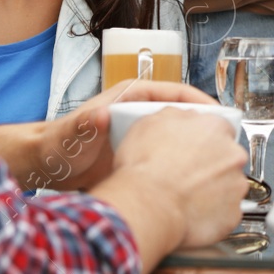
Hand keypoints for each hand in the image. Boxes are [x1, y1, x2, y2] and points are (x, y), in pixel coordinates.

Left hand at [25, 80, 216, 191]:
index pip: (175, 92)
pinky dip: (181, 165)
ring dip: (195, 147)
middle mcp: (140, 112)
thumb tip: (99, 116)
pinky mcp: (141, 155)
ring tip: (215, 162)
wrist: (49, 168)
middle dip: (205, 126)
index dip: (199, 102)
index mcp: (131, 97)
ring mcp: (142, 134)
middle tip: (225, 142)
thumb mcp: (72, 133)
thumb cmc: (59, 144)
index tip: (218, 115)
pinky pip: (168, 156)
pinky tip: (191, 180)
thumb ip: (85, 124)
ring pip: (178, 136)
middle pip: (183, 114)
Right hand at [91, 108, 248, 263]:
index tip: (195, 150)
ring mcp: (235, 185)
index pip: (219, 128)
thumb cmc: (146, 169)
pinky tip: (191, 211)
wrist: (147, 207)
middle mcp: (232, 154)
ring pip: (228, 184)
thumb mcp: (150, 123)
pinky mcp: (233, 213)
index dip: (203, 140)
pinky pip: (225, 211)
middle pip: (227, 156)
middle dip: (210, 164)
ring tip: (186, 195)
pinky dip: (212, 213)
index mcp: (215, 128)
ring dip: (212, 188)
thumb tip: (182, 118)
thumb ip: (176, 116)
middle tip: (187, 173)